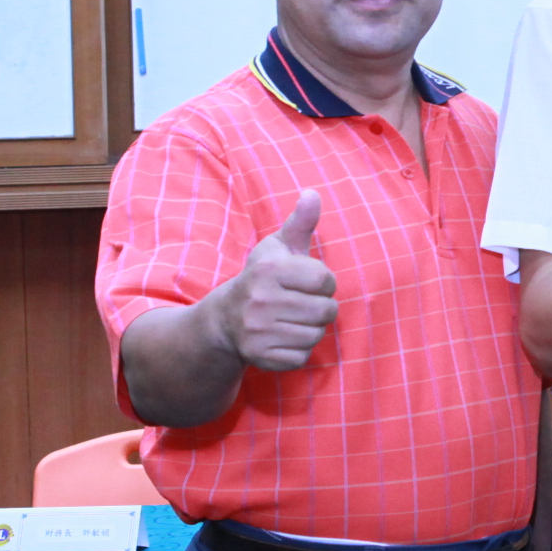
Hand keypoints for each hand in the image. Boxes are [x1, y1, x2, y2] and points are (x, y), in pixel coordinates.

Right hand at [217, 189, 337, 370]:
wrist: (225, 319)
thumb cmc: (263, 278)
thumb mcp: (278, 248)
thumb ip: (300, 223)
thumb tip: (313, 193)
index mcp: (268, 270)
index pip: (326, 280)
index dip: (324, 283)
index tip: (310, 282)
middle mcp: (259, 300)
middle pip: (326, 310)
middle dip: (322, 307)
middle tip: (302, 303)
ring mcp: (257, 331)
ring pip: (316, 335)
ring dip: (311, 328)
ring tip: (292, 318)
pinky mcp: (259, 356)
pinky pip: (302, 356)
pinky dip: (298, 349)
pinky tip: (283, 336)